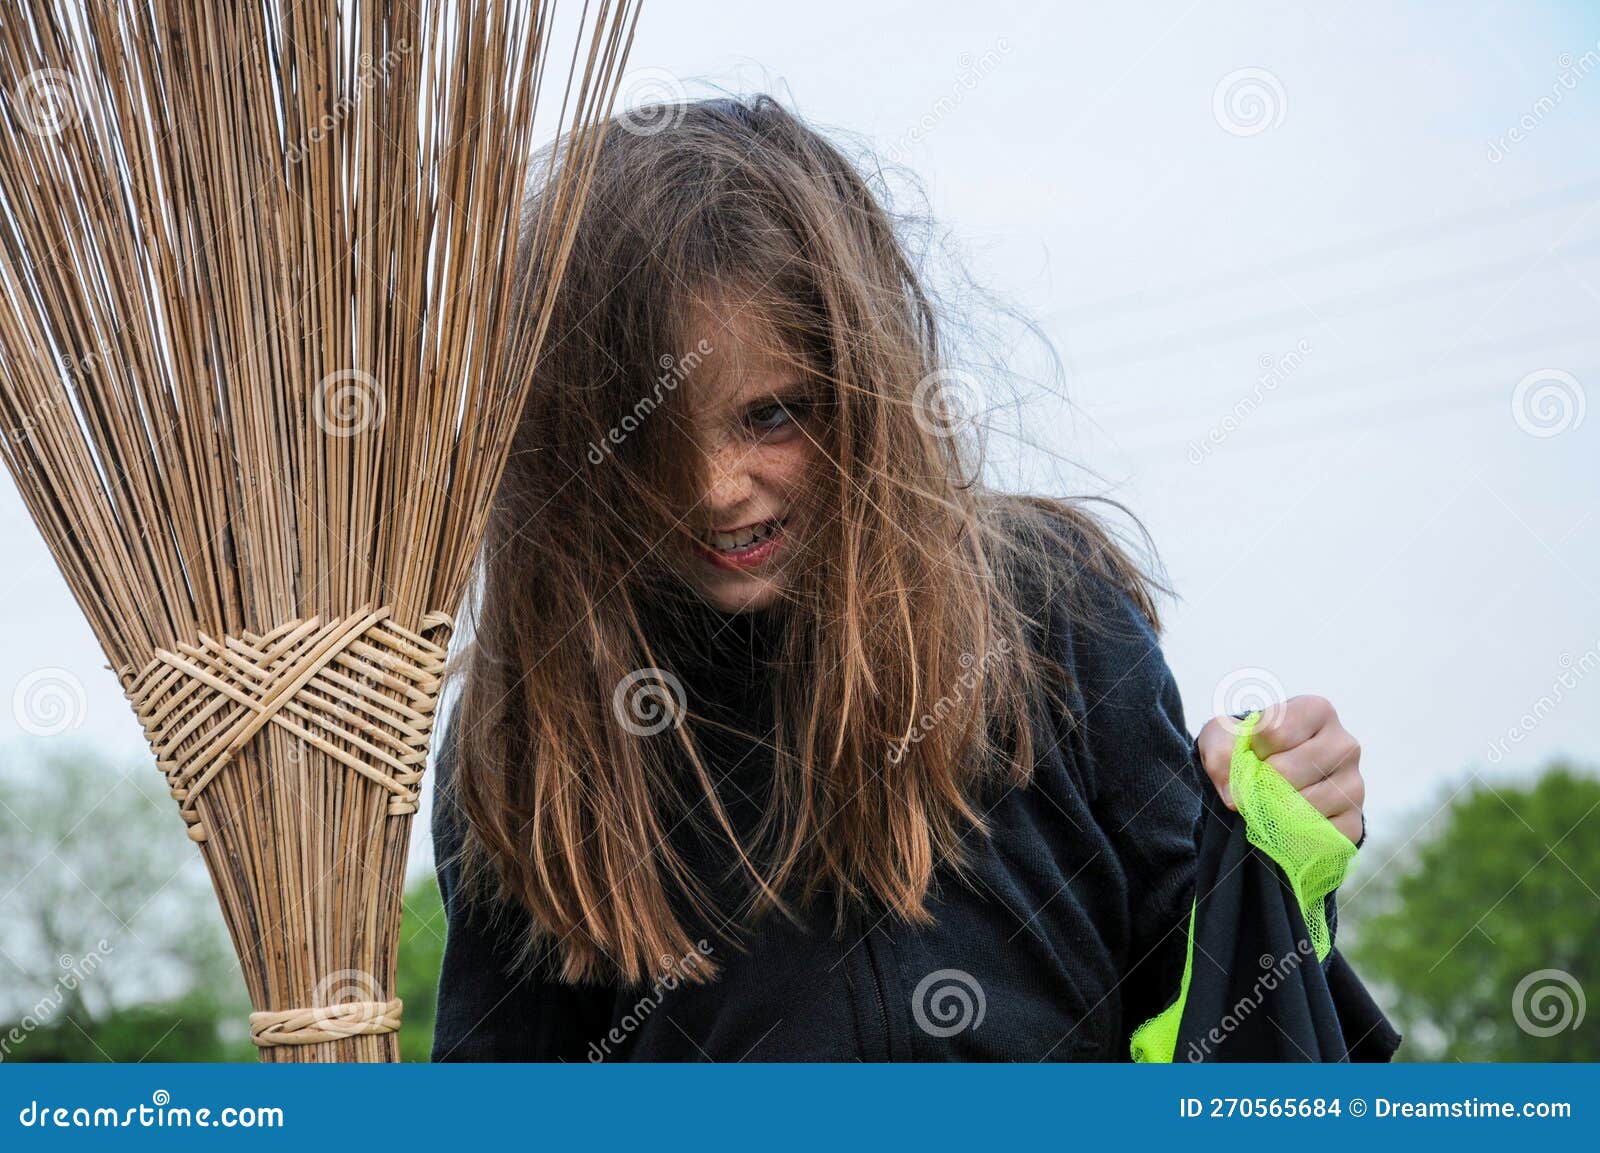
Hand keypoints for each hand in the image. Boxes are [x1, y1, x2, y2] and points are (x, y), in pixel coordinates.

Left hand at [1196, 694, 1364, 844]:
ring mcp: (1355, 785)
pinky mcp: (1354, 822)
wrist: (1272, 783)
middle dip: (1259, 782)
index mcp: (1316, 711)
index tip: (1252, 752)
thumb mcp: (1223, 737)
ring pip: (1300, 805)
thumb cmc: (1250, 749)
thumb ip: (1219, 752)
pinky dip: (1291, 835)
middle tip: (1257, 783)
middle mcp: (1344, 745)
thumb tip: (1234, 796)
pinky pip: (1317, 835)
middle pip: (1285, 770)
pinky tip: (1287, 823)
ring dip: (1272, 810)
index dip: (1252, 748)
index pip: (1274, 731)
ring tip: (1271, 801)